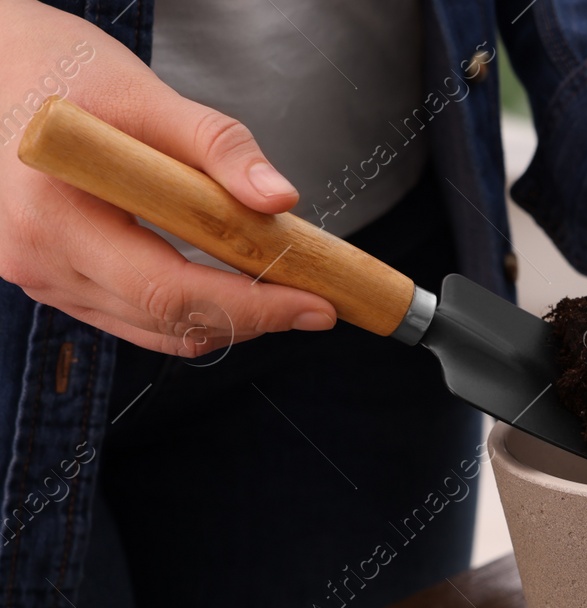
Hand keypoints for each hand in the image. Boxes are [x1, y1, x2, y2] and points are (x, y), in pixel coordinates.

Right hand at [0, 0, 334, 355]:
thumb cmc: (59, 68)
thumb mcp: (142, 93)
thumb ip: (216, 145)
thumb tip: (280, 198)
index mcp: (53, 215)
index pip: (168, 291)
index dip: (251, 307)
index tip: (317, 304)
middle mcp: (38, 259)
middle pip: (168, 321)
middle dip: (253, 318)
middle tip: (318, 302)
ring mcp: (39, 276)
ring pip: (153, 329)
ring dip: (225, 319)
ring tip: (283, 291)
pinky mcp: (51, 278)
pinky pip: (132, 315)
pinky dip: (188, 309)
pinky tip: (230, 283)